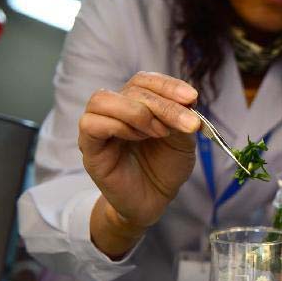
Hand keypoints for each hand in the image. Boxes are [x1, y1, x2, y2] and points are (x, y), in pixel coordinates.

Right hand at [79, 72, 200, 255]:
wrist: (155, 200)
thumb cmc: (166, 167)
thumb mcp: (183, 139)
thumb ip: (183, 118)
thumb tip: (187, 100)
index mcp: (137, 104)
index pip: (144, 80)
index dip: (168, 85)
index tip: (192, 97)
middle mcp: (115, 111)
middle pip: (131, 89)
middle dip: (164, 104)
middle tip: (185, 124)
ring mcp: (99, 128)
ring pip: (102, 99)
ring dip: (137, 112)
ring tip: (159, 133)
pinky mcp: (89, 149)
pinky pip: (90, 124)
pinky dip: (117, 125)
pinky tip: (138, 138)